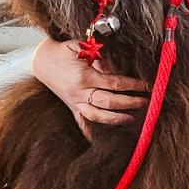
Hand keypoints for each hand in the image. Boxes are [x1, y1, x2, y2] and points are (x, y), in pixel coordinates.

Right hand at [32, 36, 147, 139]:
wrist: (41, 61)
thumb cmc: (64, 52)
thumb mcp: (82, 48)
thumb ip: (101, 57)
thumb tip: (118, 68)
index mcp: (84, 76)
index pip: (115, 83)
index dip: (133, 85)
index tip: (146, 86)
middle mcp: (79, 92)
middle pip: (109, 102)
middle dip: (130, 103)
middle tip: (146, 103)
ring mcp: (75, 102)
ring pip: (98, 116)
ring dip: (117, 119)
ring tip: (132, 118)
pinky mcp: (71, 107)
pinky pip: (82, 122)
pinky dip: (91, 133)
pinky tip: (102, 140)